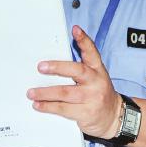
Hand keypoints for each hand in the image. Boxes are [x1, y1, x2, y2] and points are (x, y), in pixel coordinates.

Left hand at [26, 25, 121, 139]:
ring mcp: (92, 98)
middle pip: (77, 71)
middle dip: (57, 68)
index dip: (84, 40)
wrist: (114, 117)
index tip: (75, 30)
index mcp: (98, 70)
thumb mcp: (95, 77)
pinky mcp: (86, 113)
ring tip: (31, 92)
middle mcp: (96, 82)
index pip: (92, 52)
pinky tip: (39, 105)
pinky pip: (64, 109)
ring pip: (66, 93)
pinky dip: (49, 107)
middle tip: (41, 67)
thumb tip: (54, 62)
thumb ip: (79, 68)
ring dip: (46, 93)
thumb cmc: (98, 93)